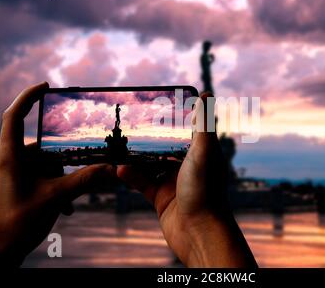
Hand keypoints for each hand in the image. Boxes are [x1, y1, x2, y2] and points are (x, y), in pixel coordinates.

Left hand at [0, 82, 116, 265]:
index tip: (46, 86)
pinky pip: (37, 179)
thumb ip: (85, 180)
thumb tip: (111, 169)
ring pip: (42, 167)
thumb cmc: (16, 224)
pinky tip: (63, 208)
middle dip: (61, 163)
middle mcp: (7, 162)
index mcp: (10, 157)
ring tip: (67, 203)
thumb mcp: (55, 198)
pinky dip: (51, 189)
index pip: (15, 116)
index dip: (28, 97)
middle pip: (41, 148)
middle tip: (76, 177)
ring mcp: (9, 175)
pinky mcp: (13, 187)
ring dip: (59, 181)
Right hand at [117, 93, 256, 266]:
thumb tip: (207, 93)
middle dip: (148, 137)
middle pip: (164, 146)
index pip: (185, 129)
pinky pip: (142, 183)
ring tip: (118, 145)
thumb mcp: (203, 152)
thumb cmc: (205, 190)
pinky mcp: (161, 198)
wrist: (198, 232)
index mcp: (200, 153)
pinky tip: (118, 169)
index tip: (156, 105)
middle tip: (129, 124)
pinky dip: (130, 176)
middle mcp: (187, 166)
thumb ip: (203, 124)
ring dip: (134, 157)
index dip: (173, 118)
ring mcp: (173, 182)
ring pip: (149, 164)